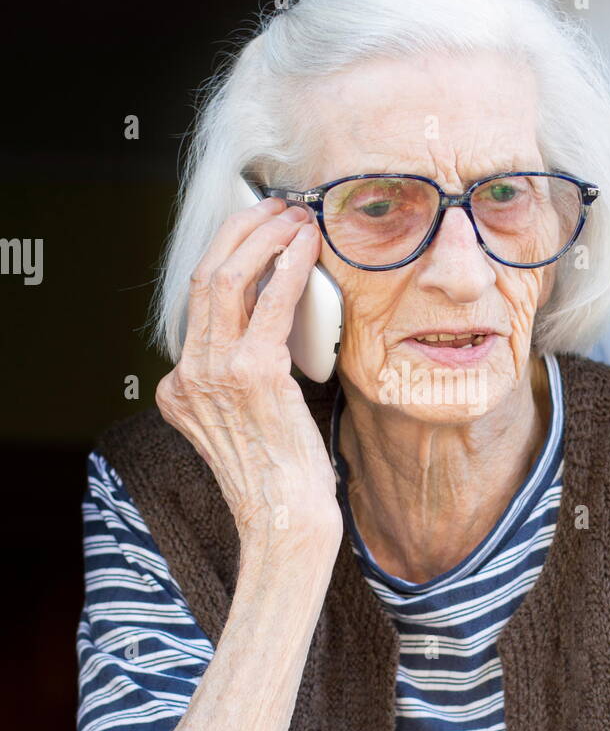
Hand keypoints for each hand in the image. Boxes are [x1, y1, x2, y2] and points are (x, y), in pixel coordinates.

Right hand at [156, 197, 342, 544]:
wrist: (285, 521)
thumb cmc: (281, 480)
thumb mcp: (249, 423)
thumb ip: (250, 378)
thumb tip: (281, 329)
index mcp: (180, 390)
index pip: (199, 308)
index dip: (229, 259)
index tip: (257, 234)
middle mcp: (187, 377)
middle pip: (202, 279)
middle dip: (237, 232)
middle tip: (271, 209)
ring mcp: (214, 374)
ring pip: (226, 277)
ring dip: (263, 237)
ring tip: (293, 217)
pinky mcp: (251, 374)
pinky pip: (269, 301)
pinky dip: (289, 265)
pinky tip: (306, 246)